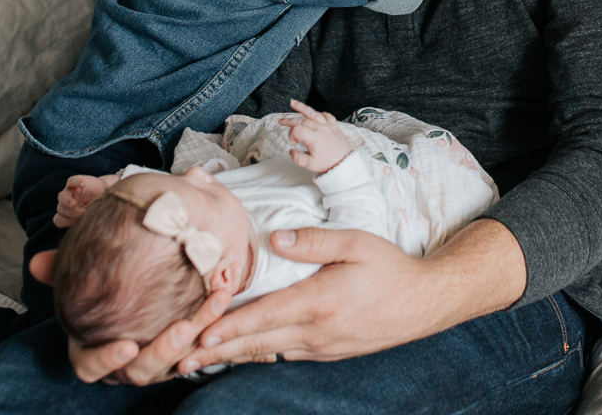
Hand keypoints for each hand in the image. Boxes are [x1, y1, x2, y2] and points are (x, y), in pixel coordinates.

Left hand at [53, 173, 118, 228]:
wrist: (107, 192)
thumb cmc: (98, 209)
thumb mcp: (93, 219)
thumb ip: (86, 225)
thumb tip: (86, 238)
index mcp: (67, 214)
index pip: (58, 220)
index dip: (66, 221)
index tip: (78, 222)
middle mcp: (66, 203)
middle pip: (60, 209)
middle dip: (71, 213)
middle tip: (84, 213)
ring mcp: (70, 191)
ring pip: (62, 197)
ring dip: (67, 201)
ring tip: (73, 204)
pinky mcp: (76, 181)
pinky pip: (72, 181)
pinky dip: (76, 182)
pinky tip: (81, 184)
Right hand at [65, 286, 234, 384]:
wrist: (140, 274)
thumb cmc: (102, 282)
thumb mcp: (83, 273)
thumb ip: (62, 269)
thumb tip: (39, 263)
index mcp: (94, 347)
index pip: (90, 367)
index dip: (106, 361)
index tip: (126, 345)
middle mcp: (124, 360)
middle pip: (141, 370)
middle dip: (164, 351)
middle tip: (183, 328)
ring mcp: (155, 358)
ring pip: (177, 359)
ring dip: (197, 333)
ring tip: (212, 305)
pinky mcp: (184, 346)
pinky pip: (201, 342)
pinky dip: (214, 320)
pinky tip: (223, 296)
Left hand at [173, 227, 440, 372]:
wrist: (423, 302)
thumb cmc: (390, 267)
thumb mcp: (356, 243)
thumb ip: (314, 240)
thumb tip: (275, 238)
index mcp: (318, 302)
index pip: (263, 317)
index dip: (228, 327)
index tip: (198, 334)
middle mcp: (315, 331)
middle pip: (256, 343)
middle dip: (216, 351)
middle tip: (179, 360)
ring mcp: (321, 346)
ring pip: (267, 352)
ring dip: (232, 357)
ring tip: (199, 362)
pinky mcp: (327, 352)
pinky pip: (285, 354)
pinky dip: (258, 355)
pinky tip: (242, 354)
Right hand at [281, 99, 351, 172]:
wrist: (345, 163)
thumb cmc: (329, 164)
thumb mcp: (310, 165)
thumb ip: (297, 158)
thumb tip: (291, 150)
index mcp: (314, 137)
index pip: (297, 130)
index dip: (291, 136)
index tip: (293, 144)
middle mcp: (320, 128)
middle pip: (301, 120)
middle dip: (289, 120)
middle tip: (281, 121)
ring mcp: (328, 126)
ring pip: (313, 113)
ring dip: (302, 107)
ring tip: (293, 103)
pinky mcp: (334, 126)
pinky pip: (326, 115)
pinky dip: (319, 113)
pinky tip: (314, 113)